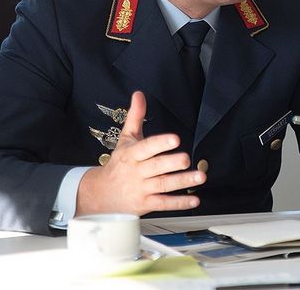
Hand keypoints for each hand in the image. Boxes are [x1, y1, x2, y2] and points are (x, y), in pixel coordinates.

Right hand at [75, 91, 205, 215]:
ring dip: (182, 182)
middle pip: (156, 167)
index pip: (146, 147)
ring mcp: (141, 189)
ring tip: (200, 177)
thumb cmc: (118, 164)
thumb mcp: (125, 139)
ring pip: (163, 185)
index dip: (160, 143)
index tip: (175, 139)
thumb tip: (139, 95)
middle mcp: (137, 172)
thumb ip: (135, 117)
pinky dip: (179, 203)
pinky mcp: (146, 203)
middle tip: (187, 159)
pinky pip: (163, 204)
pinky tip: (194, 200)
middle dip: (172, 163)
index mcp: (132, 154)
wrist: (99, 194)